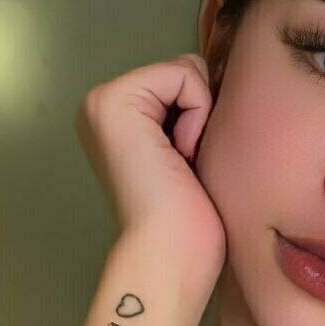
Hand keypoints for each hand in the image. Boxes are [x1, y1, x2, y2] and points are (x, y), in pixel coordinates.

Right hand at [74, 53, 226, 280]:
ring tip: (183, 163)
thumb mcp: (193, 150)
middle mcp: (103, 103)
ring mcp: (104, 100)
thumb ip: (192, 111)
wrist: (171, 254)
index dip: (204, 117)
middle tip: (186, 165)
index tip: (189, 164)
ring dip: (200, 119)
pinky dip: (198, 116)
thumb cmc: (191, 220)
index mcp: (120, 117)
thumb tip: (221, 79)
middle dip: (202, 115)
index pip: (185, 79)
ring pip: (188, 72)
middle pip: (188, 71)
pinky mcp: (115, 101)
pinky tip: (181, 157)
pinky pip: (186, 77)